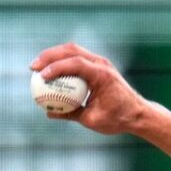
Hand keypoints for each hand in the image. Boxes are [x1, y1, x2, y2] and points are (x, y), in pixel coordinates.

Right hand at [30, 43, 150, 135]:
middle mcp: (101, 64)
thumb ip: (71, 114)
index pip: (76, 63)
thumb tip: (48, 113)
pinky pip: (76, 58)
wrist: (138, 113)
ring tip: (37, 66)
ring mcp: (100, 62)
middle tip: (32, 68)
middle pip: (71, 50)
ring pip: (73, 50)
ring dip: (53, 55)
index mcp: (102, 75)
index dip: (56, 67)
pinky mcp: (98, 65)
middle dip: (49, 56)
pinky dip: (62, 61)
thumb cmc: (118, 119)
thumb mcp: (92, 120)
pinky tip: (49, 70)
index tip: (41, 76)